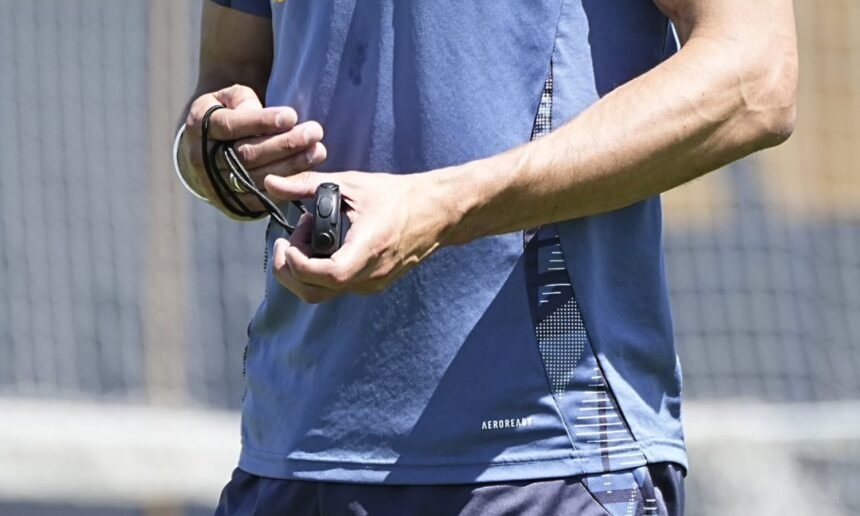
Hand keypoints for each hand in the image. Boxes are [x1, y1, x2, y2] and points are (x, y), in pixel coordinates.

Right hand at [178, 84, 327, 216]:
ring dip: (291, 166)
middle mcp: (203, 159)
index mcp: (201, 127)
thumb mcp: (227, 98)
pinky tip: (306, 174)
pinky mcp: (230, 203)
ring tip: (318, 151)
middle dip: (284, 144)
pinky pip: (260, 199)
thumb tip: (260, 113)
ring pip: (256, 177)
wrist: (203, 150)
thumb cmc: (225, 115)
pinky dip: (284, 188)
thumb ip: (242, 100)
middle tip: (314, 132)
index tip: (291, 115)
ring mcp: (215, 185)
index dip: (261, 122)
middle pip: (247, 154)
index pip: (231, 126)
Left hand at [264, 171, 453, 302]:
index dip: (298, 264)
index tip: (288, 241)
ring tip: (307, 237)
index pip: (326, 276)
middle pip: (314, 293)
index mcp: (368, 249)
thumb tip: (270, 183)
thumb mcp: (351, 184)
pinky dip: (319, 271)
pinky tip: (323, 243)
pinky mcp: (373, 284)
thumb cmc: (397, 196)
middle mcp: (370, 274)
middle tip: (287, 242)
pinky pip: (336, 287)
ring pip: (322, 293)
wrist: (436, 212)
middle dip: (290, 270)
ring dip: (304, 270)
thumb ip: (307, 184)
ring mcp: (373, 283)